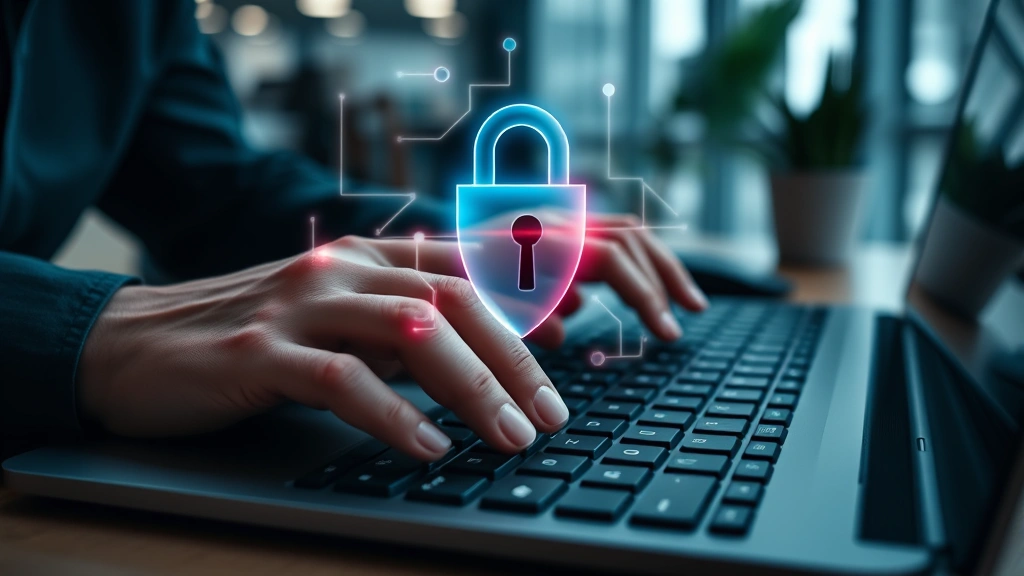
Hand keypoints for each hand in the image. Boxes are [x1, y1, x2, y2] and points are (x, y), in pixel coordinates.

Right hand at [79, 222, 705, 460]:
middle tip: (550, 416)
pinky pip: (341, 378)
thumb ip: (402, 329)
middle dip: (514, 358)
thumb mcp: (336, 325)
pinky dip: (393, 414)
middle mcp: (340, 269)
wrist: (130, 344)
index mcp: (364, 258)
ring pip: (411, 329)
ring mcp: (300, 304)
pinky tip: (427, 447)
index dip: (524, 302)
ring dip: (473, 386)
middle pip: (455, 298)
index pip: (465, 269)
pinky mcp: (258, 350)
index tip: (571, 344)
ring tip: (511, 436)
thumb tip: (488, 354)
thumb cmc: (247, 341)